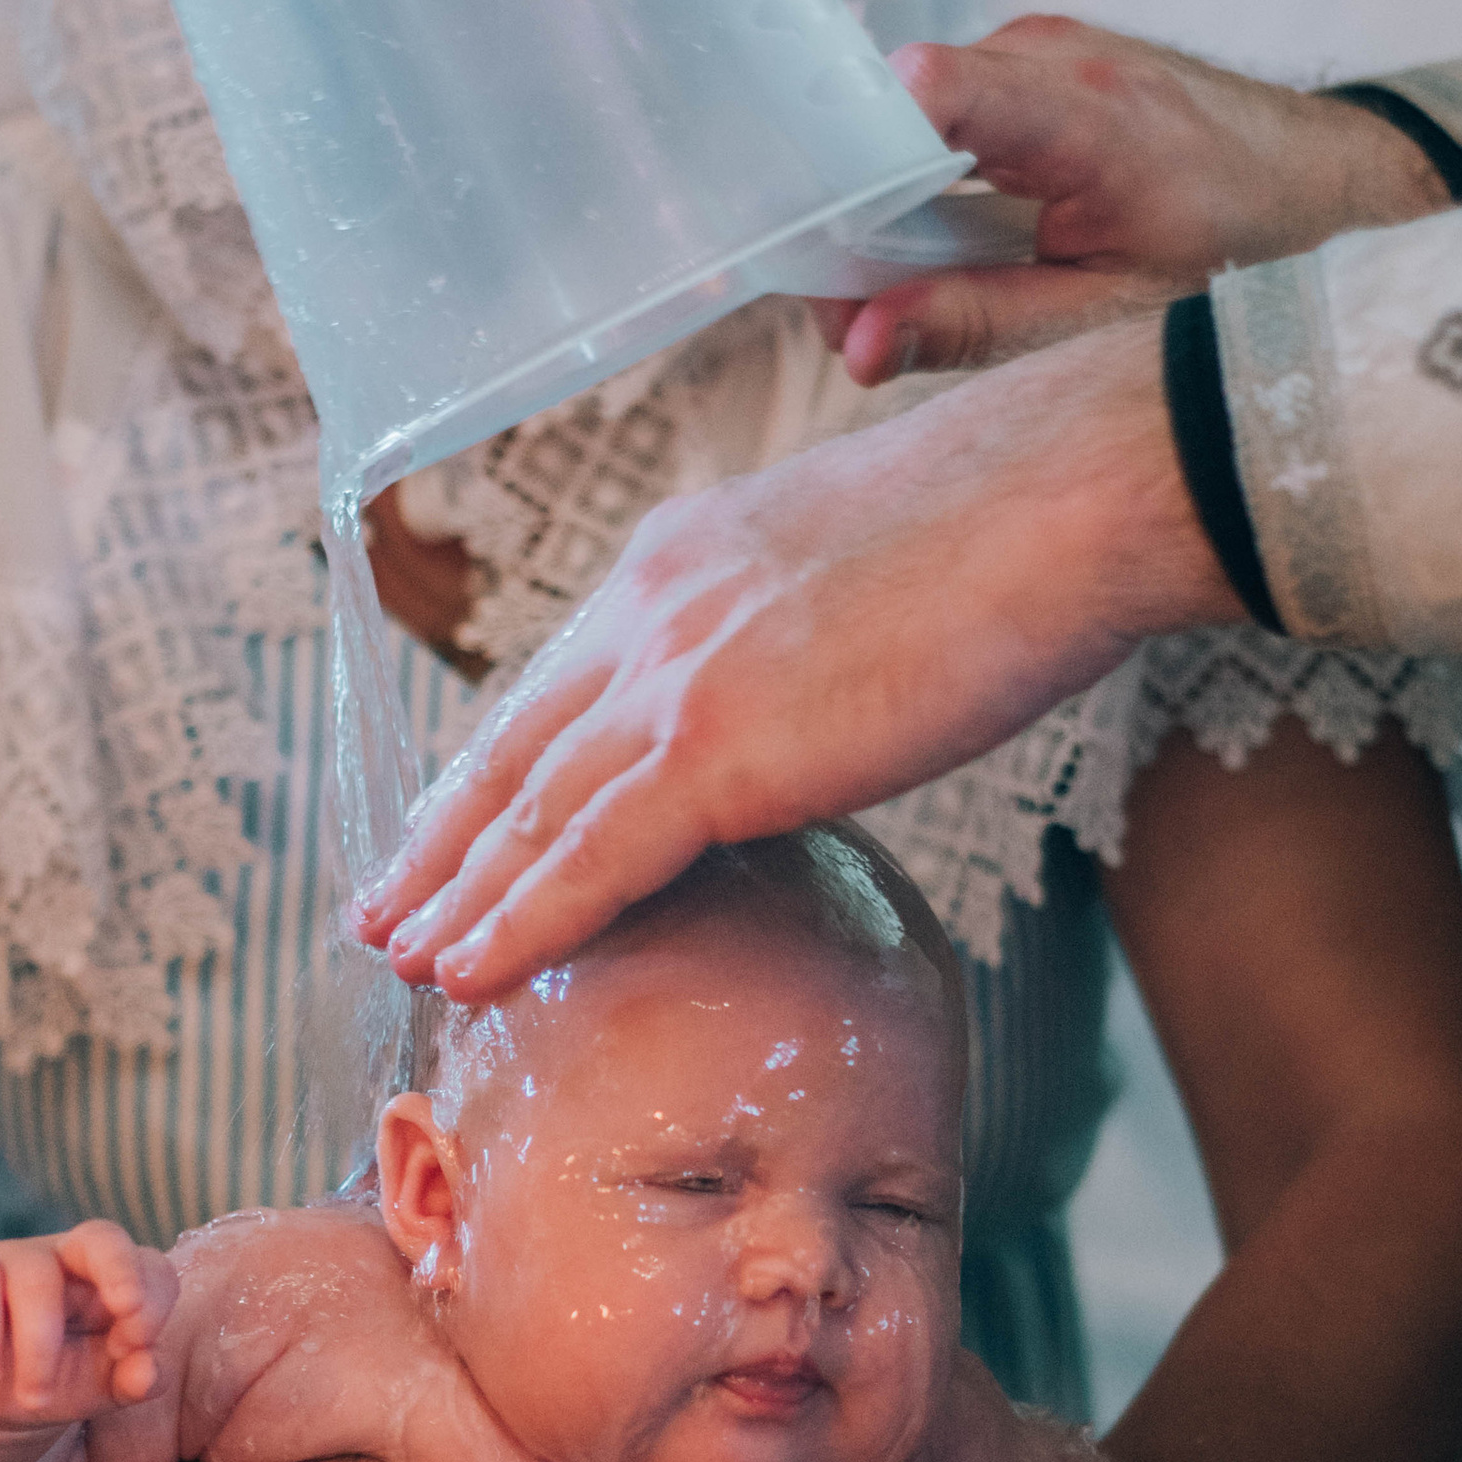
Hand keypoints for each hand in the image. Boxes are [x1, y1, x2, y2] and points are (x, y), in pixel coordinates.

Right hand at [0, 1222, 178, 1426]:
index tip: (136, 1349)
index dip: (152, 1305)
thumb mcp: (104, 1388)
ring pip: (36, 1278)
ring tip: (36, 1400)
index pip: (151, 1269)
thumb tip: (148, 1374)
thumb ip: (135, 1382)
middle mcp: (72, 1258)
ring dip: (39, 1346)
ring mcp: (19, 1260)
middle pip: (101, 1237)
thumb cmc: (61, 1380)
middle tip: (127, 1316)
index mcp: (117, 1280)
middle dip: (119, 1271)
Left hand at [360, 316, 1230, 997]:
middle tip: (384, 907)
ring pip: (528, 809)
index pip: (562, 684)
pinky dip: (515, 923)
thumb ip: (804, 639)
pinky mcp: (716, 745)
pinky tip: (462, 972)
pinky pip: (585, 858)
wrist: (1077, 490)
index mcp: (684, 556)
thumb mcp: (873, 573)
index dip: (499, 767)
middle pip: (516, 744)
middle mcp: (652, 605)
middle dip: (442, 836)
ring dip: (455, 895)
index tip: (455, 824)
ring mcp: (676, 674)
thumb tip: (812, 705)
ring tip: (400, 957)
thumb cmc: (1028, 524)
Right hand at [822, 16, 1456, 388]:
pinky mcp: (1038, 56)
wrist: (1319, 184)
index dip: (849, 159)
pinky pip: (948, 110)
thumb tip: (855, 347)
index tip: (819, 244)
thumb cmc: (1231, 254)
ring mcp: (1042, 44)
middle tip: (860, 311)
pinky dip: (933, 175)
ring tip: (919, 279)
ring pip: (914, 115)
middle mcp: (1053, 54)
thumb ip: (975, 324)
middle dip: (858, 211)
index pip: (926, 91)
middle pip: (896, 112)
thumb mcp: (1103, 314)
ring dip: (896, 197)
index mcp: (1080, 113)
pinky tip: (959, 235)